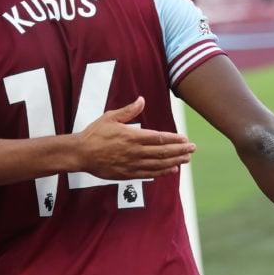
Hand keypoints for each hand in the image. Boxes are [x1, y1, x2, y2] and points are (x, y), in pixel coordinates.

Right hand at [76, 97, 194, 179]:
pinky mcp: (127, 174)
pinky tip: (172, 170)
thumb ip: (128, 111)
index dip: (174, 139)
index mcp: (132, 136)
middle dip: (180, 150)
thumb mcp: (110, 117)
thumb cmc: (94, 134)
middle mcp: (134, 152)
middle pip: (162, 152)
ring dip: (174, 161)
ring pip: (158, 164)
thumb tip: (142, 100)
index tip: (185, 139)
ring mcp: (132, 164)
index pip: (159, 138)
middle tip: (193, 149)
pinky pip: (149, 174)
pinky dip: (162, 172)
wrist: (81, 154)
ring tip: (186, 159)